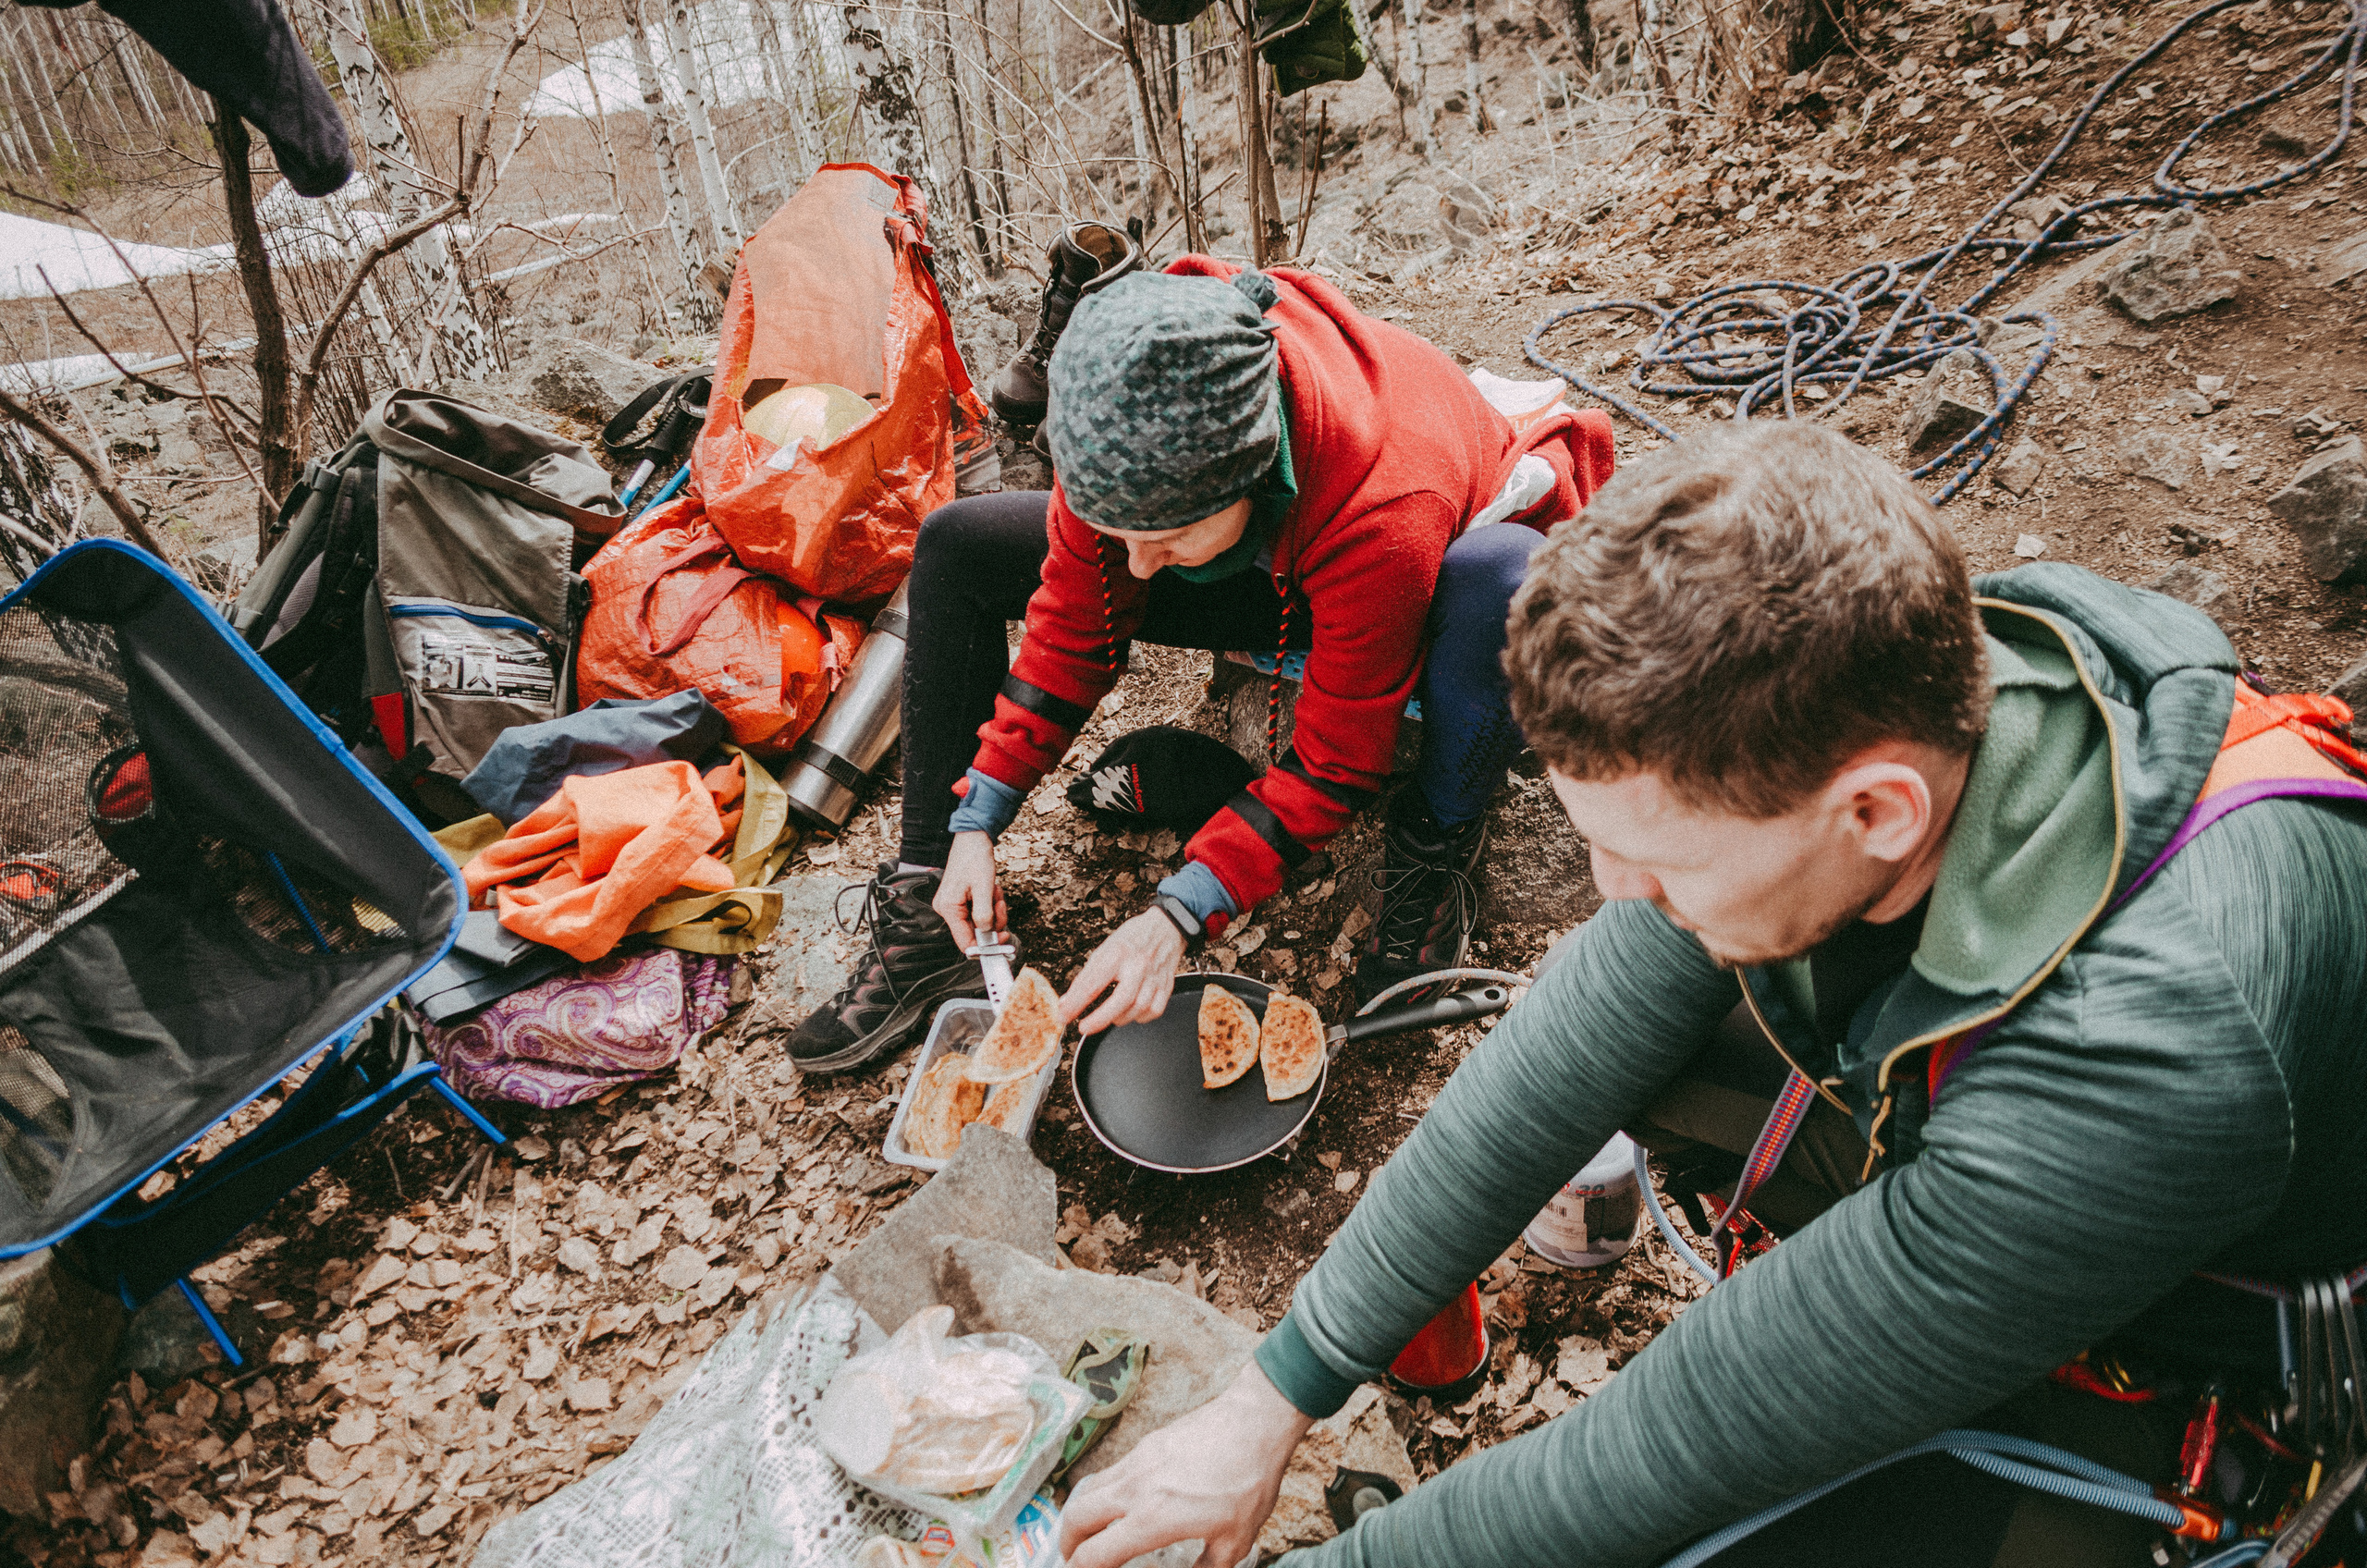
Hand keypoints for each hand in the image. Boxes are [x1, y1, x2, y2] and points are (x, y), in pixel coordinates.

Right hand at [932, 831, 1005, 950]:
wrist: (973, 839)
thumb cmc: (975, 858)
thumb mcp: (984, 889)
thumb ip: (985, 915)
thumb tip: (987, 934)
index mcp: (948, 908)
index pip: (965, 942)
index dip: (985, 946)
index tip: (1002, 940)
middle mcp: (946, 909)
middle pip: (975, 932)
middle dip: (993, 921)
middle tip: (999, 905)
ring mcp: (953, 905)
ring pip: (980, 922)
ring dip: (993, 910)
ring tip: (994, 892)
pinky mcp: (959, 901)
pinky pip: (979, 912)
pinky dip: (989, 904)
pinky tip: (991, 890)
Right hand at [1058, 1364, 1312, 1567]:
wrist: (1255, 1422)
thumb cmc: (1249, 1481)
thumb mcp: (1235, 1540)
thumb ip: (1209, 1567)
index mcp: (1152, 1519)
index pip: (1095, 1554)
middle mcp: (1135, 1488)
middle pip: (1076, 1517)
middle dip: (1067, 1544)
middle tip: (1072, 1558)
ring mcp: (1138, 1460)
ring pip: (1089, 1489)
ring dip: (1081, 1514)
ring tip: (1090, 1530)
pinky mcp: (1147, 1443)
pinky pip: (1110, 1471)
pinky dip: (1102, 1491)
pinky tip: (1121, 1499)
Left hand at [1061, 910, 1186, 1035]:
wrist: (1165, 928)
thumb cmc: (1132, 938)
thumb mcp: (1104, 950)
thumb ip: (1086, 977)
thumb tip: (1068, 1002)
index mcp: (1118, 953)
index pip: (1093, 983)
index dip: (1076, 1003)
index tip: (1064, 1015)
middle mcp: (1138, 966)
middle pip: (1120, 1000)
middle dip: (1099, 1019)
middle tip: (1084, 1028)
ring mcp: (1154, 977)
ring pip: (1137, 1009)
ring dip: (1119, 1018)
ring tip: (1108, 1016)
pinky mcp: (1166, 986)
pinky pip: (1154, 1011)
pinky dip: (1140, 1017)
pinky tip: (1131, 1012)